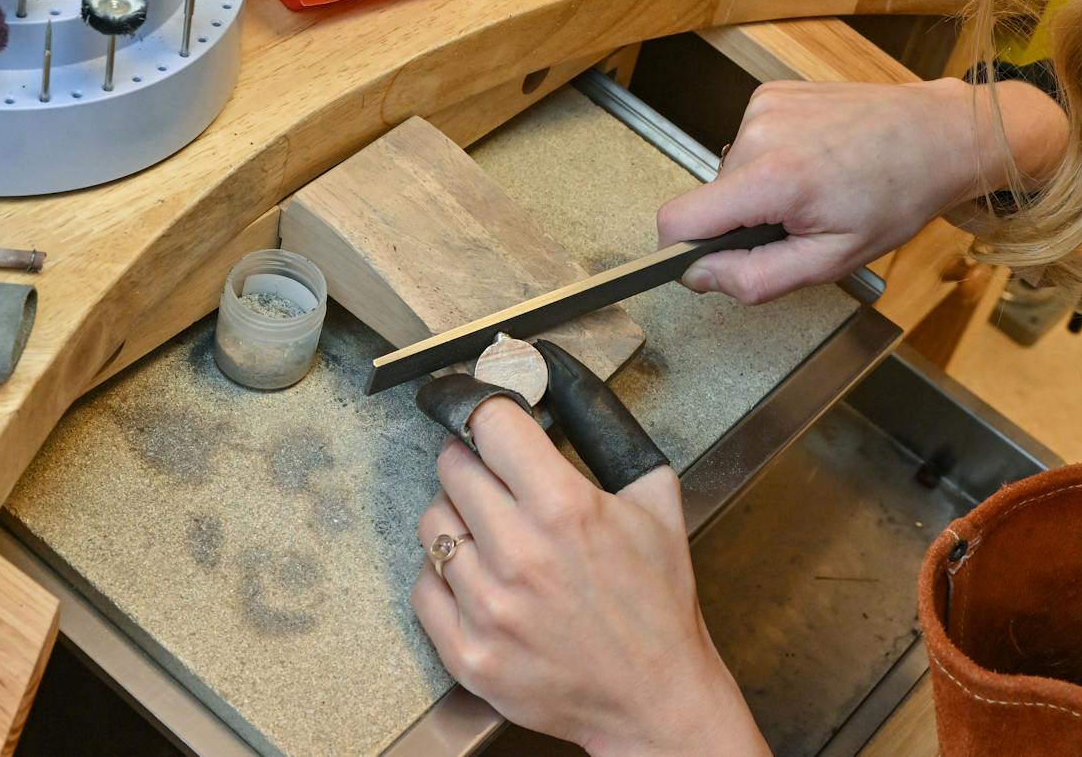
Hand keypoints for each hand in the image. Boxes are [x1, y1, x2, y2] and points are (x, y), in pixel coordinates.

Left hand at [412, 397, 767, 756]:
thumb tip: (564, 386)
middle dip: (473, 459)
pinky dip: (446, 576)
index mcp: (564, 509)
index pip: (489, 422)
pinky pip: (424, 586)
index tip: (484, 410)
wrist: (655, 696)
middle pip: (451, 466)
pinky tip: (482, 578)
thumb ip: (609, 435)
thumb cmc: (658, 603)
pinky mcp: (468, 653)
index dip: (486, 407)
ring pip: (431, 524)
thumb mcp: (655, 501)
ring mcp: (487, 608)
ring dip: (457, 517)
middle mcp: (518, 555)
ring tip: (491, 531)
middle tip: (495, 473)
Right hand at [657, 77, 1066, 303]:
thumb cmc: (896, 197)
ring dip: (761, 193)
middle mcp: (758, 131)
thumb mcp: (831, 260)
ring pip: (729, 175)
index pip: (676, 220)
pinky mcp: (771, 92)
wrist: (937, 135)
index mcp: (771, 178)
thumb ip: (755, 277)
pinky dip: (773, 162)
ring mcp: (763, 105)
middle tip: (803, 223)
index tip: (724, 261)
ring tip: (817, 190)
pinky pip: (749, 145)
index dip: (687, 252)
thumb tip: (698, 275)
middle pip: (708, 201)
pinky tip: (816, 163)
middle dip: (743, 223)